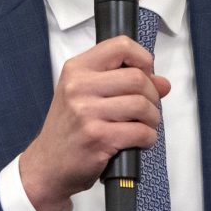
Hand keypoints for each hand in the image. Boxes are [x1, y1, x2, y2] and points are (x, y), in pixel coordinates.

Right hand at [18, 36, 171, 210]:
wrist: (47, 165)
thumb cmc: (69, 130)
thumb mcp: (85, 97)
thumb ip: (122, 84)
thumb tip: (162, 83)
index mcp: (76, 69)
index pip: (120, 46)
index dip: (142, 59)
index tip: (145, 74)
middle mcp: (78, 86)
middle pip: (137, 77)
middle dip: (152, 95)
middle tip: (147, 109)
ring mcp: (86, 112)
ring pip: (142, 105)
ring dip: (152, 119)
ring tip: (144, 126)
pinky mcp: (97, 137)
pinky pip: (140, 131)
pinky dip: (148, 138)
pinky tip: (139, 141)